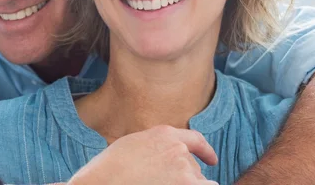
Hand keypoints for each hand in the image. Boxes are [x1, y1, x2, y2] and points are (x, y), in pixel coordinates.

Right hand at [68, 125, 217, 184]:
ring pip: (197, 180)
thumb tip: (169, 154)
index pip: (194, 140)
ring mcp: (184, 169)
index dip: (205, 151)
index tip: (212, 160)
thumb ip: (156, 145)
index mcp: (164, 134)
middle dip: (185, 177)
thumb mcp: (134, 144)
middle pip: (193, 166)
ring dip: (187, 184)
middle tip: (162, 182)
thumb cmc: (111, 168)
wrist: (103, 182)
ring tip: (159, 183)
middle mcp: (178, 149)